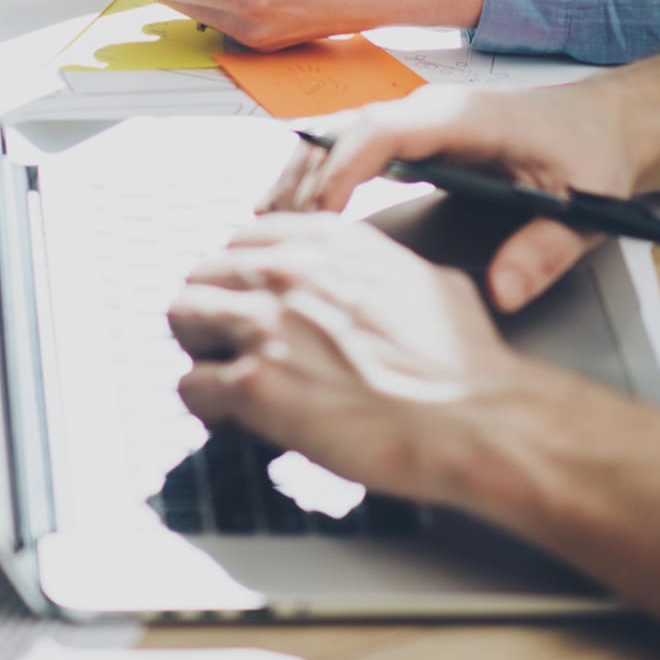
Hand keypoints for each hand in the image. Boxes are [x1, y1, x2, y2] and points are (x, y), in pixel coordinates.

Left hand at [168, 215, 548, 507]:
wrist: (476, 418)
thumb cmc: (464, 363)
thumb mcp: (425, 281)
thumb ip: (377, 270)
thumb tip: (367, 284)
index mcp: (329, 243)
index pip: (244, 240)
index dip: (243, 278)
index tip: (250, 303)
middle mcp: (289, 272)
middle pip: (204, 274)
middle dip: (213, 312)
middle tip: (230, 347)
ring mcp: (266, 327)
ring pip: (183, 318)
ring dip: (201, 351)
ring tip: (225, 380)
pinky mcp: (255, 386)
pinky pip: (192, 387)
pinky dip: (207, 406)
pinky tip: (234, 419)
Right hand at [265, 82, 636, 310]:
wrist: (603, 125)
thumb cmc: (592, 159)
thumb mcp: (587, 208)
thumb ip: (546, 249)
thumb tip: (502, 292)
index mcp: (466, 116)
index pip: (383, 129)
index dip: (341, 168)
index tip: (316, 215)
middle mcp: (431, 108)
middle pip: (343, 129)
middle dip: (300, 177)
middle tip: (267, 234)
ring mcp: (416, 118)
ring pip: (337, 134)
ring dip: (298, 175)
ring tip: (263, 229)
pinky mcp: (411, 134)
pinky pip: (349, 146)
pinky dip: (316, 174)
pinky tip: (294, 214)